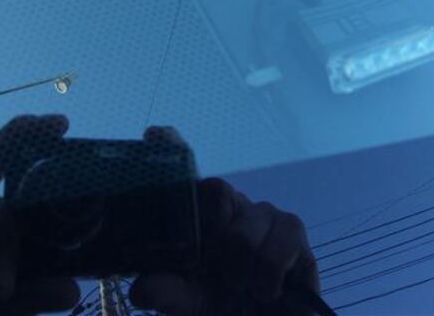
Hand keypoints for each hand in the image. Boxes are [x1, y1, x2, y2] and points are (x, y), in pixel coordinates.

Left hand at [130, 128, 319, 315]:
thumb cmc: (222, 306)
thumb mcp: (188, 303)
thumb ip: (167, 292)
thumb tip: (141, 288)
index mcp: (202, 214)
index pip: (185, 167)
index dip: (172, 147)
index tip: (155, 135)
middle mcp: (232, 204)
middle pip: (218, 192)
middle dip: (219, 250)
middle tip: (226, 282)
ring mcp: (265, 213)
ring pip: (247, 229)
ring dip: (246, 272)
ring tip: (249, 290)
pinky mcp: (293, 231)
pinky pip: (281, 246)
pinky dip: (271, 277)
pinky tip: (270, 292)